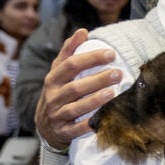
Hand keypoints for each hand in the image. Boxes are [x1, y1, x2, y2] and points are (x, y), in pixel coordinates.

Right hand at [38, 34, 122, 149]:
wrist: (45, 126)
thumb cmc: (58, 92)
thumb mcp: (59, 72)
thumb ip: (70, 52)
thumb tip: (83, 31)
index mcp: (53, 79)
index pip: (71, 65)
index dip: (91, 58)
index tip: (111, 54)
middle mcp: (53, 97)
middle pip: (75, 87)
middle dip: (97, 80)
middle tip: (118, 73)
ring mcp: (56, 115)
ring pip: (75, 108)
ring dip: (94, 101)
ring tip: (112, 93)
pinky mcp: (62, 132)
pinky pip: (75, 130)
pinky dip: (88, 126)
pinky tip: (102, 120)